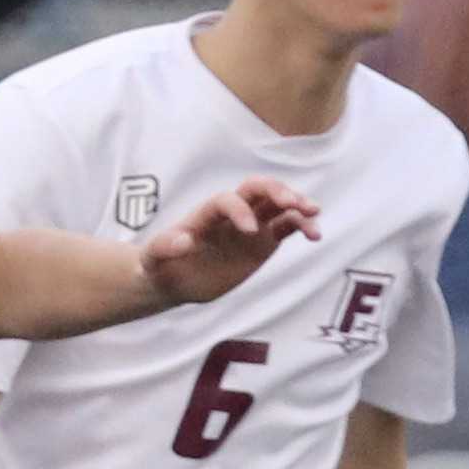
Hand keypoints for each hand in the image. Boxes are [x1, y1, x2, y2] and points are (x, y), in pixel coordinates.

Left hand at [141, 181, 319, 305]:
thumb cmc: (160, 265)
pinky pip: (287, 226)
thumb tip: (183, 241)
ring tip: (313, 214)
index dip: (239, 210)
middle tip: (293, 204)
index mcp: (207, 213)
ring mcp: (252, 224)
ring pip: (278, 206)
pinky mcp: (264, 240)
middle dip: (276, 191)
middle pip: (258, 189)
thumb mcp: (153, 259)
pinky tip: (315, 235)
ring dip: (297, 205)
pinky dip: (302, 226)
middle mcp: (232, 213)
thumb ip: (164, 247)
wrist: (174, 279)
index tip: (248, 231)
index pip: (227, 200)